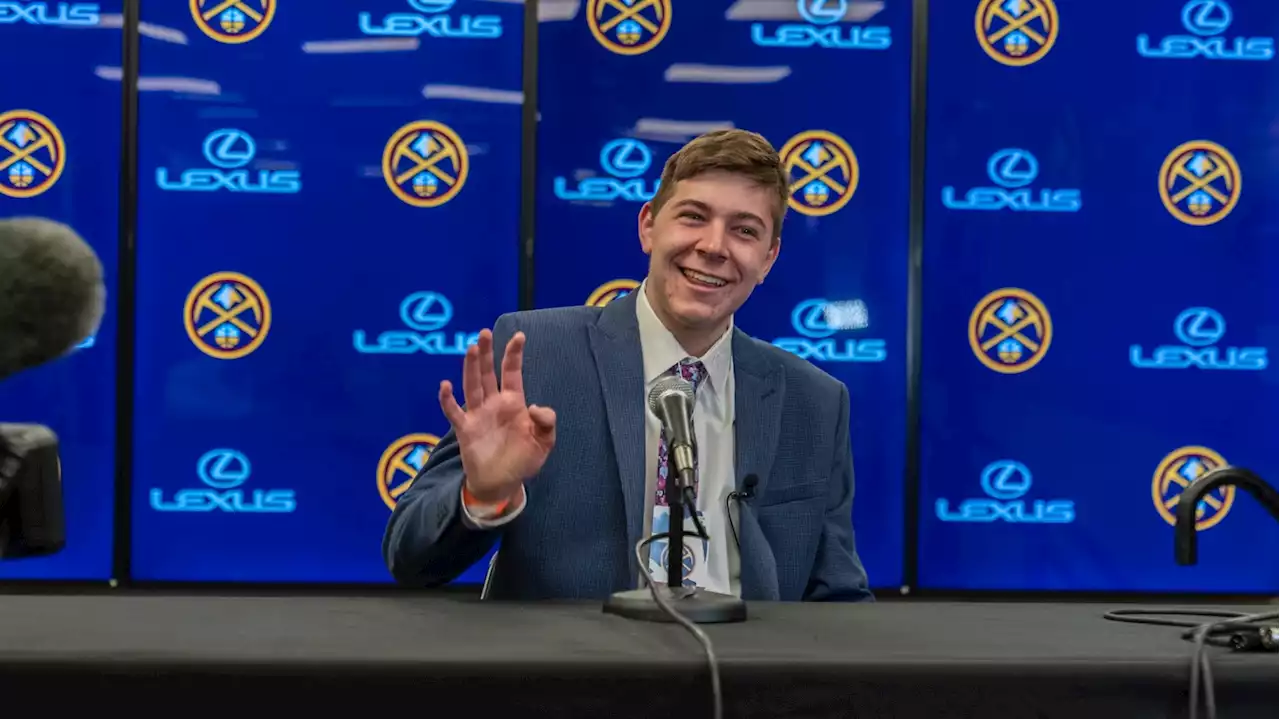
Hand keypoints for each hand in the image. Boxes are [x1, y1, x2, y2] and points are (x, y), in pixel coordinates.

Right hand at [438, 329, 555, 503]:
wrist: (502, 484)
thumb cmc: (523, 460)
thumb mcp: (544, 442)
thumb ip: (545, 422)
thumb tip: (532, 407)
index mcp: (513, 403)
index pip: (512, 372)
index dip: (514, 354)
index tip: (519, 336)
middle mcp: (494, 404)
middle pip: (488, 373)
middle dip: (488, 353)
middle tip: (484, 332)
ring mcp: (478, 415)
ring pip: (472, 385)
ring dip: (471, 368)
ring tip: (472, 349)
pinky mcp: (465, 429)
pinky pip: (454, 412)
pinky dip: (448, 399)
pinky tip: (445, 385)